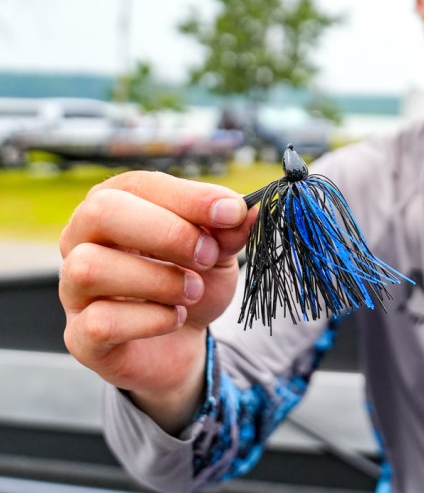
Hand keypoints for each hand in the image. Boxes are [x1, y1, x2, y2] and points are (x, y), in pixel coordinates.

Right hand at [59, 171, 251, 429]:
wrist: (184, 342)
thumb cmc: (192, 282)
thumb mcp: (218, 251)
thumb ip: (227, 229)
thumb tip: (247, 209)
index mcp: (116, 206)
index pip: (137, 184)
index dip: (188, 197)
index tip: (232, 213)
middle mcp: (83, 241)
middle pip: (100, 213)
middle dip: (167, 232)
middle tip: (207, 256)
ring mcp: (73, 290)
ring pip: (90, 268)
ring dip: (158, 279)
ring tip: (192, 290)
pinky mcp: (80, 337)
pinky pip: (99, 323)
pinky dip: (151, 320)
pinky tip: (174, 318)